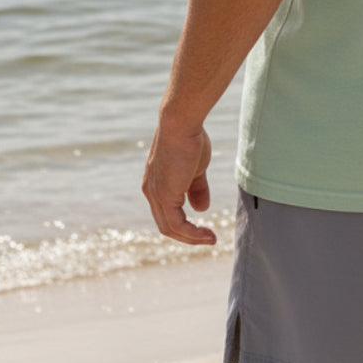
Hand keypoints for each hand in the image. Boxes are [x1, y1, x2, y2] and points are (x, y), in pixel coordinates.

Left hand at [142, 122, 216, 244]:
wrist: (181, 123)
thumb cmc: (190, 138)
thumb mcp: (196, 168)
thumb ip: (197, 189)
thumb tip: (201, 209)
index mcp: (156, 184)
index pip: (167, 212)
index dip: (184, 223)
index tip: (203, 226)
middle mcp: (151, 192)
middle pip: (167, 224)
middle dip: (188, 235)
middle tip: (208, 238)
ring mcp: (155, 195)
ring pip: (170, 228)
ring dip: (192, 237)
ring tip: (211, 239)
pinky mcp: (164, 197)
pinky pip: (177, 224)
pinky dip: (192, 233)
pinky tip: (207, 233)